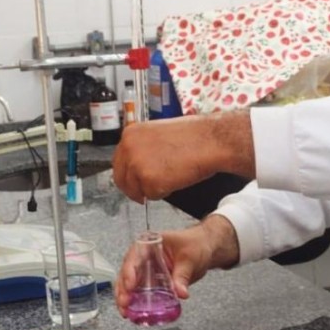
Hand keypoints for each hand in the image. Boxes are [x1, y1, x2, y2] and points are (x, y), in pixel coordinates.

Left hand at [112, 112, 255, 202]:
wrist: (210, 140)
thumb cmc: (193, 136)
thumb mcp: (157, 134)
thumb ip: (143, 147)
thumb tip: (137, 164)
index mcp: (130, 134)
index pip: (118, 161)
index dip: (128, 175)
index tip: (133, 182)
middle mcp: (128, 148)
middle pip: (121, 178)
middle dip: (133, 188)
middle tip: (144, 194)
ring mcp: (137, 164)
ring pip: (136, 189)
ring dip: (151, 189)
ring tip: (171, 178)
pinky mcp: (148, 180)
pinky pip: (151, 196)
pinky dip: (164, 193)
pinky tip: (176, 179)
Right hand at [113, 215, 239, 317]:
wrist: (205, 248)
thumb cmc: (195, 244)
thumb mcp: (190, 258)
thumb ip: (183, 276)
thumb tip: (180, 292)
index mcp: (150, 243)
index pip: (134, 256)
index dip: (129, 271)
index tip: (130, 285)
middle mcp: (144, 256)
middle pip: (127, 272)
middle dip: (123, 289)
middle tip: (125, 303)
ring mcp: (147, 269)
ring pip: (129, 284)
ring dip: (126, 298)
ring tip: (126, 312)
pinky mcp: (152, 281)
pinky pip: (140, 292)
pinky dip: (136, 302)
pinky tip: (133, 313)